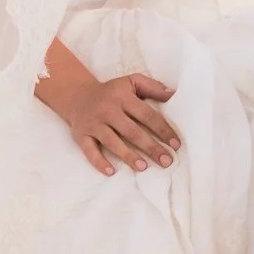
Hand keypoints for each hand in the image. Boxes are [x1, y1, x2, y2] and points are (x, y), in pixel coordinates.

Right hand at [59, 72, 180, 176]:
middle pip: (132, 131)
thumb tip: (174, 94)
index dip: (162, 130)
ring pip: (112, 142)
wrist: (77, 96)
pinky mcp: (81, 135)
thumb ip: (153, 87)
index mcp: (122, 97)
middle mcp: (108, 110)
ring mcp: (94, 123)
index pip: (146, 115)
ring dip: (128, 155)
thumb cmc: (111, 92)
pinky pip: (90, 150)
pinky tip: (111, 171)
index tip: (175, 144)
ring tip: (144, 167)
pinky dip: (99, 161)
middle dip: (150, 147)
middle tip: (166, 161)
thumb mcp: (131, 82)